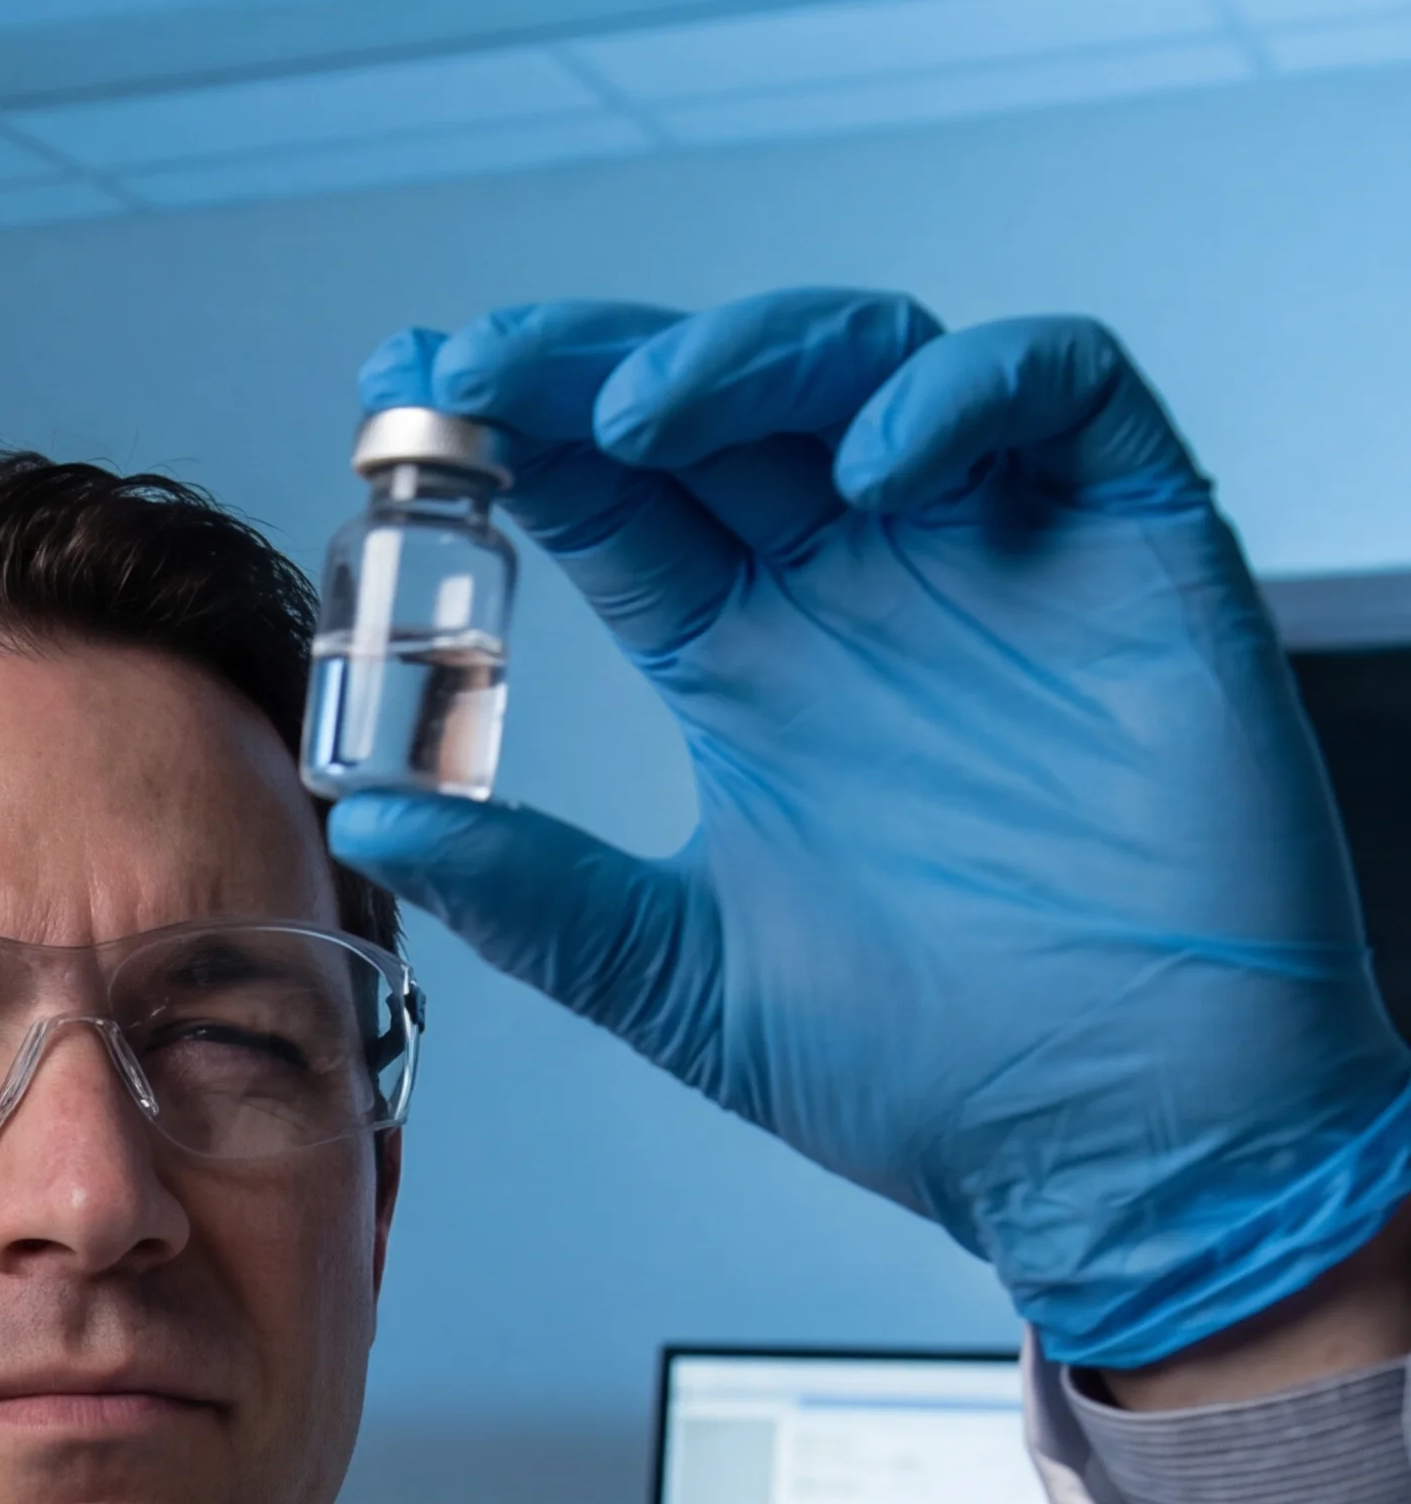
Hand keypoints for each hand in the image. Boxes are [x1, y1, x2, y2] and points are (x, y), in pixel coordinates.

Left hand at [324, 290, 1410, 1372]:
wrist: (1124, 1145)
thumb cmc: (933, 1068)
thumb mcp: (677, 977)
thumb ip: (531, 893)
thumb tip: (366, 823)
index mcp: (745, 665)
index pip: (610, 501)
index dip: (513, 436)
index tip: (401, 399)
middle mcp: (856, 586)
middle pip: (710, 406)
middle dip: (585, 366)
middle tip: (472, 370)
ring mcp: (991, 556)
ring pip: (862, 364)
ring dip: (745, 359)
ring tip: (638, 415)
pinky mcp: (1136, 548)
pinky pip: (1065, 392)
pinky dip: (964, 392)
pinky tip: (871, 463)